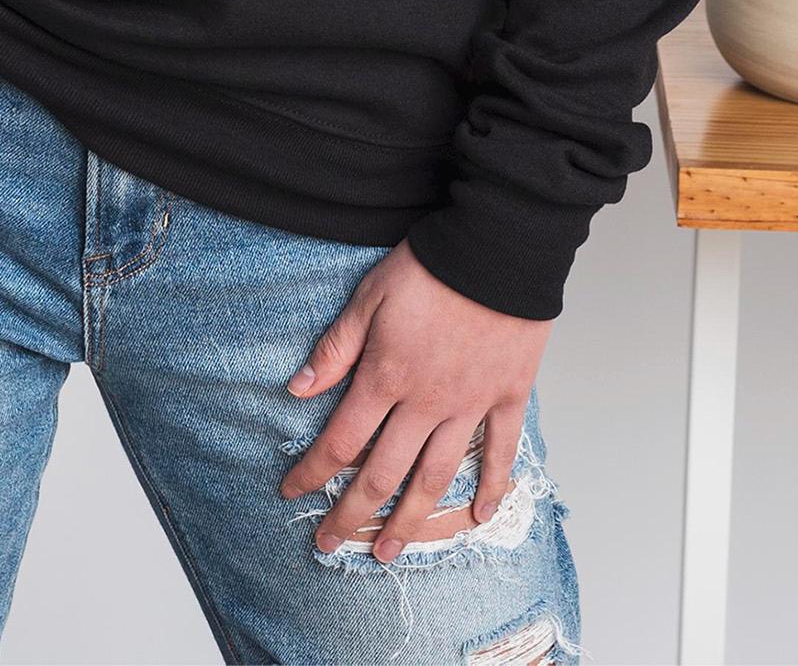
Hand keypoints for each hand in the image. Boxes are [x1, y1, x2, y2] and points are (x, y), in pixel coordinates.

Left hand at [276, 241, 551, 560]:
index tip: (290, 492)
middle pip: (382, 473)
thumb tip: (297, 389)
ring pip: (434, 475)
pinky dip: (490, 485)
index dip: (311, 471)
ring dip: (410, 519)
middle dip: (351, 514)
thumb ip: (336, 348)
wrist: (498, 246)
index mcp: (385, 377)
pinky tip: (477, 515)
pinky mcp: (507, 395)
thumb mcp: (369, 297)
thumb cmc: (431, 265)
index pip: (340, 440)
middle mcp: (425, 403)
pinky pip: (498, 450)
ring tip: (390, 551)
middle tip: (331, 546)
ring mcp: (469, 404)